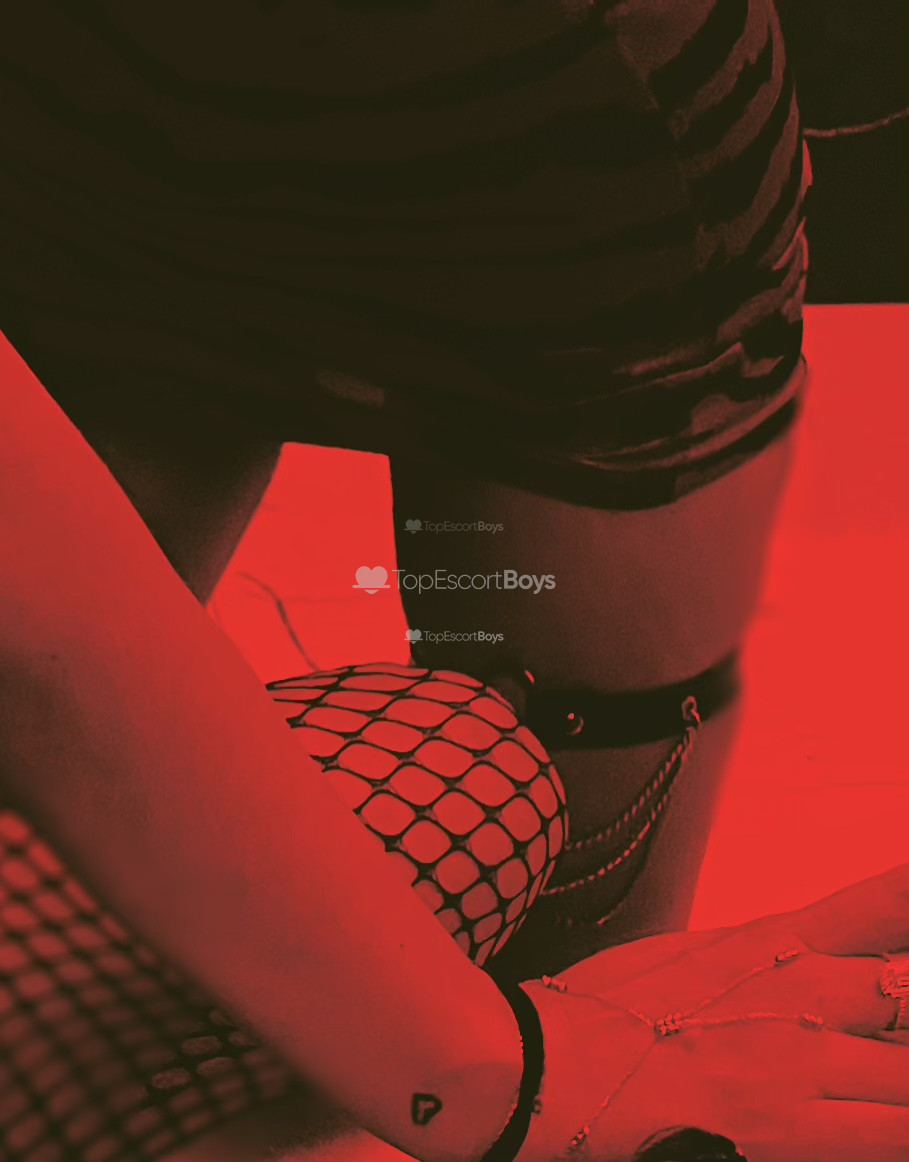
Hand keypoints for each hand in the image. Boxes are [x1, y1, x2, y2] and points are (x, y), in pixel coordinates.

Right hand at [517, 864, 908, 1160]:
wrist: (550, 1061)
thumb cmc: (608, 1007)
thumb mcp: (696, 950)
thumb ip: (771, 950)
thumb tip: (816, 954)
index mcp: (777, 939)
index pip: (882, 906)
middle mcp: (802, 990)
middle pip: (904, 985)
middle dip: (906, 992)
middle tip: (888, 1009)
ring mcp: (803, 1063)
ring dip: (904, 1063)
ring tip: (882, 1063)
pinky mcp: (793, 1134)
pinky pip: (891, 1134)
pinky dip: (897, 1122)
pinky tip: (888, 1112)